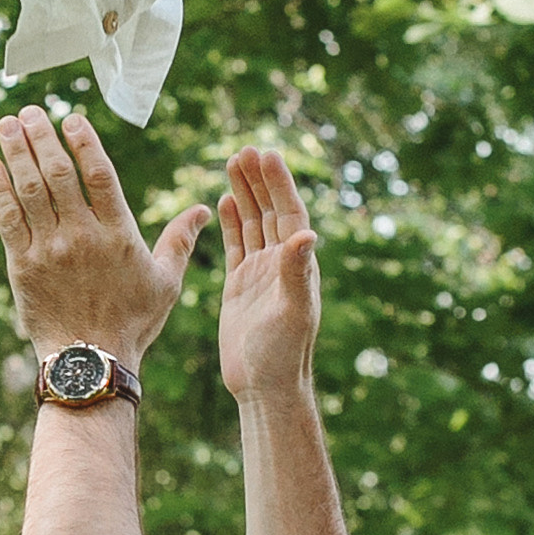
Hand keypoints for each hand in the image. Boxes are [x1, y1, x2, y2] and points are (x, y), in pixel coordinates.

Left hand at [0, 106, 209, 366]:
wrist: (91, 361)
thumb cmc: (133, 322)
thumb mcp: (166, 282)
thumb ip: (179, 241)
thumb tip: (203, 210)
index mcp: (119, 235)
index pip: (100, 176)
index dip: (85, 143)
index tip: (71, 118)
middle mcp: (82, 237)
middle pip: (58, 175)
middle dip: (42, 137)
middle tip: (30, 111)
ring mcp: (50, 250)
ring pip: (30, 190)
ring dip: (17, 153)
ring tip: (8, 124)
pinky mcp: (23, 266)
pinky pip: (7, 220)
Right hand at [218, 147, 321, 401]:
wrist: (264, 386)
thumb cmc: (282, 353)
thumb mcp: (292, 311)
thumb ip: (297, 273)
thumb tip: (307, 234)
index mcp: (297, 265)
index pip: (290, 214)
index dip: (280, 184)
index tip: (267, 155)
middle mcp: (281, 264)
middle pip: (272, 211)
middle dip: (260, 180)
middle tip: (246, 149)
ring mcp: (261, 274)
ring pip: (254, 224)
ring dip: (246, 194)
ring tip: (234, 162)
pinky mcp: (240, 287)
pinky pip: (238, 246)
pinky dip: (234, 223)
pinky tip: (226, 202)